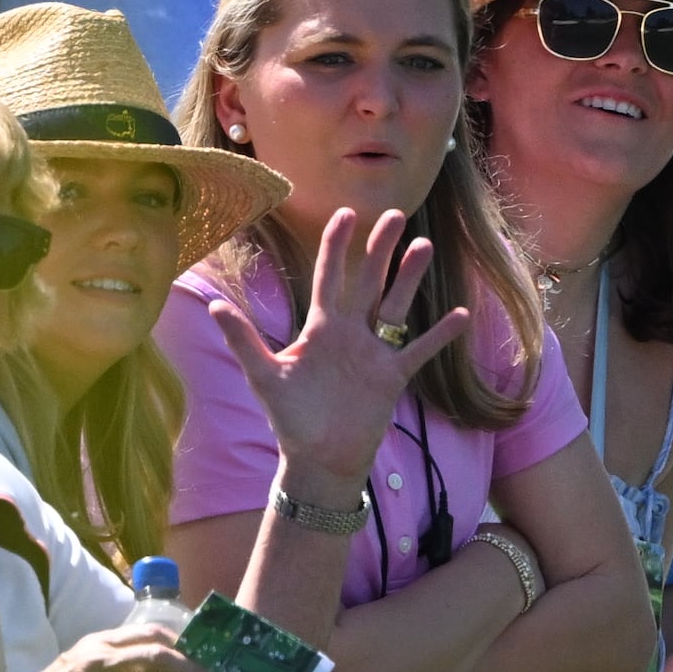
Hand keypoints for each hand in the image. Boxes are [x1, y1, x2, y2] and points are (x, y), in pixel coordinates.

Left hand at [206, 205, 468, 492]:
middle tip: (394, 213)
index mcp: (321, 328)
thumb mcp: (263, 375)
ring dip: (409, 278)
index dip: (336, 246)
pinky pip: (418, 350)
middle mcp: (350, 333)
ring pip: (395, 306)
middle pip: (368, 281)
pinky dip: (438, 335)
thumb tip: (213, 305)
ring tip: (423, 246)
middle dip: (379, 248)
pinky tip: (459, 314)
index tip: (345, 213)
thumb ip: (242, 338)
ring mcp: (374, 353)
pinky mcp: (392, 377)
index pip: (330, 277)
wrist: (318, 458)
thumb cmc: (290, 417)